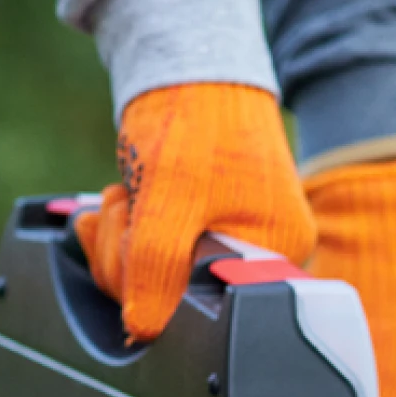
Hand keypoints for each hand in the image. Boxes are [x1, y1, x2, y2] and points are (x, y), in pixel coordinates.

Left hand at [74, 82, 314, 341]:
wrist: (192, 67)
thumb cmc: (195, 121)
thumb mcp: (170, 199)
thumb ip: (156, 266)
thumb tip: (143, 329)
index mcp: (274, 253)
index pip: (203, 309)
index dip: (150, 290)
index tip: (128, 248)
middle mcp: (261, 256)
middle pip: (176, 300)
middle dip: (128, 257)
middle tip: (123, 208)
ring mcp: (230, 242)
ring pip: (157, 280)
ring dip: (122, 239)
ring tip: (126, 195)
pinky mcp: (203, 230)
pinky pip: (155, 256)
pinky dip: (126, 231)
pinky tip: (121, 201)